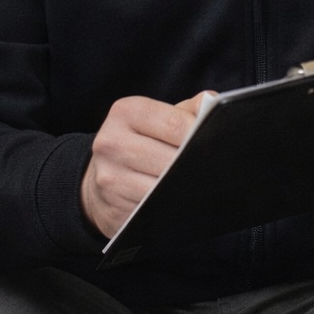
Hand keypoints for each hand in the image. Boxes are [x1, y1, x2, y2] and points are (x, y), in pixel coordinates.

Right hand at [79, 91, 211, 238]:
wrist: (100, 178)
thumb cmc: (140, 141)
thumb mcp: (159, 117)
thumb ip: (188, 109)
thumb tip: (213, 104)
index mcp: (125, 112)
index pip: (175, 124)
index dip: (200, 135)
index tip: (214, 142)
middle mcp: (110, 143)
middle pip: (170, 159)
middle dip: (193, 164)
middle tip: (209, 166)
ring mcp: (108, 178)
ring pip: (161, 187)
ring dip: (182, 187)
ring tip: (193, 181)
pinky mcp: (112, 208)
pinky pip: (153, 210)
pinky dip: (169, 205)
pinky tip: (175, 198)